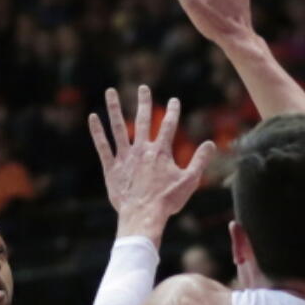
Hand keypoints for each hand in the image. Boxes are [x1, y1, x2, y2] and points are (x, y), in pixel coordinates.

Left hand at [89, 85, 214, 242]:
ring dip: (114, 108)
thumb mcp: (189, 181)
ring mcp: (125, 158)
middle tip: (143, 88)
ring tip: (110, 91)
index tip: (174, 100)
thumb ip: (200, 160)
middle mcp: (142, 150)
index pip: (169, 126)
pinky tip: (93, 117)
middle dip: (144, 102)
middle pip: (143, 120)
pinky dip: (97, 132)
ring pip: (118, 127)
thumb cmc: (167, 201)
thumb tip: (212, 144)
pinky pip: (103, 146)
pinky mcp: (112, 168)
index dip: (173, 111)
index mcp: (161, 152)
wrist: (143, 216)